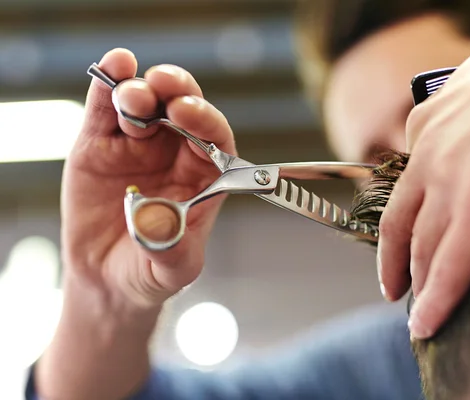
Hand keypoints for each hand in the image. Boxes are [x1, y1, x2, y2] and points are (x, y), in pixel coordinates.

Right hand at [37, 48, 235, 398]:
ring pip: (145, 103)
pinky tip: (113, 67)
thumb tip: (155, 219)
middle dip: (177, 92)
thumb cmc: (151, 272)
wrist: (108, 279)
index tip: (188, 112)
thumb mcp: (170, 270)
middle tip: (164, 87)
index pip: (215, 139)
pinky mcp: (101, 145)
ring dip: (141, 89)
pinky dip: (107, 85)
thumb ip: (169, 246)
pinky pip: (105, 109)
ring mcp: (138, 145)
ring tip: (133, 97)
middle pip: (183, 109)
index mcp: (203, 177)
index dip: (206, 120)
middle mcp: (174, 154)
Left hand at [376, 0, 469, 338]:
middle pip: (402, 219)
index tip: (407, 234)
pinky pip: (449, 269)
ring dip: (415, 284)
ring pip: (421, 248)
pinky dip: (435, 303)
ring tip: (414, 310)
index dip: (407, 213)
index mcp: (431, 119)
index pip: (408, 179)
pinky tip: (425, 326)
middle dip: (393, 258)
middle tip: (392, 285)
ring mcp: (450, 182)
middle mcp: (429, 152)